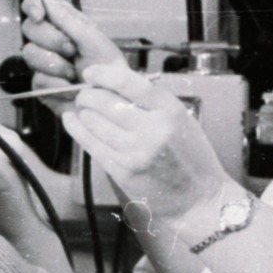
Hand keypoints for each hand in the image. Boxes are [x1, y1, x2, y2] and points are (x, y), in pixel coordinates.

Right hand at [18, 0, 126, 100]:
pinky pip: (37, 78)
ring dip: (56, 63)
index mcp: (63, 23)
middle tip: (72, 49)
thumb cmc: (108, 67)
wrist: (112, 100)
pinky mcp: (41, 84)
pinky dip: (56, 82)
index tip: (40, 15)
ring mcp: (43, 62)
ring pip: (30, 53)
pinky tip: (69, 86)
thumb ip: (66, 17)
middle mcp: (50, 40)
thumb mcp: (92, 38)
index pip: (36, 4)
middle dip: (51, 39)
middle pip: (29, 28)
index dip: (33, 5)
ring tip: (74, 72)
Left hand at [61, 64, 239, 226]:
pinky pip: (91, 145)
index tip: (91, 72)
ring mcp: (135, 153)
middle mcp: (152, 131)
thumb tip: (115, 81)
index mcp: (170, 111)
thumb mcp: (181, 119)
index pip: (128, 82)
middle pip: (105, 102)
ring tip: (83, 109)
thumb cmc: (192, 157)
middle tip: (85, 93)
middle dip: (88, 94)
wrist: (199, 199)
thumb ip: (152, 101)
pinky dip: (78, 129)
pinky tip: (72, 121)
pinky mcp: (122, 172)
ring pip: (93, 122)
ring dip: (83, 112)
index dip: (103, 74)